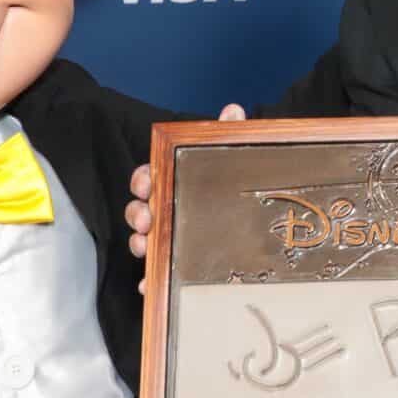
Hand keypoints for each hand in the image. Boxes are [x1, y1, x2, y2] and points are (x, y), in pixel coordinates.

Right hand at [130, 103, 244, 292]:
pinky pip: (157, 276)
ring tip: (146, 250)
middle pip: (140, 210)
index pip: (149, 176)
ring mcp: (170, 239)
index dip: (142, 180)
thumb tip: (233, 110)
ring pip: (143, 241)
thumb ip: (230, 135)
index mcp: (176, 183)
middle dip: (137, 215)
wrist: (260, 227)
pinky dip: (149, 281)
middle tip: (146, 221)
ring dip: (139, 245)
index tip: (146, 186)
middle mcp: (167, 210)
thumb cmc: (233, 187)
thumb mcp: (233, 161)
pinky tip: (148, 287)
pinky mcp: (176, 267)